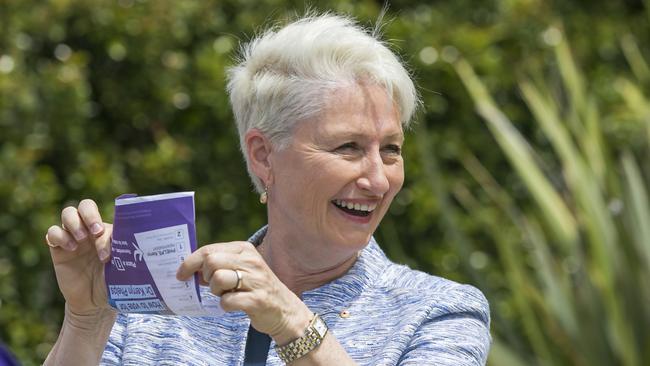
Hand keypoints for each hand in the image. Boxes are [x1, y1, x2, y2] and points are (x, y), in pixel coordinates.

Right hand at [46, 199, 112, 315]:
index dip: (107, 228)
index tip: (109, 250)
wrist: (95, 303)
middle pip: (85, 205)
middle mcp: (89, 230)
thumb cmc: (112, 282)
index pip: (107, 216)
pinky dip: (60, 236)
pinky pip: (53, 232)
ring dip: (75, 223)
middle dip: (90, 214)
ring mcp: (73, 237)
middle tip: (95, 231)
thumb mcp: (120, 267)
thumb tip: (130, 242)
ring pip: (68, 213)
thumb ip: (122, 253)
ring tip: (81, 240)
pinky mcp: (58, 249)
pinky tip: (70, 248)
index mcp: (106, 231)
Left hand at [176, 241, 311, 340]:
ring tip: (226, 294)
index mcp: (245, 249)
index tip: (181, 274)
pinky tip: (234, 304)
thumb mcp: (241, 269)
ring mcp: (256, 280)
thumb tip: (189, 269)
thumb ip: (219, 265)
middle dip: (205, 277)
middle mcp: (251, 261)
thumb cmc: (256, 288)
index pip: (209, 249)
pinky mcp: (257, 300)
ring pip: (218, 279)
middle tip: (214, 286)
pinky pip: (227, 301)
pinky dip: (225, 305)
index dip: (190, 262)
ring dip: (216, 291)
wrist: (285, 310)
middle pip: (211, 262)